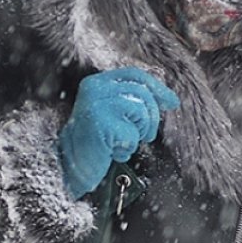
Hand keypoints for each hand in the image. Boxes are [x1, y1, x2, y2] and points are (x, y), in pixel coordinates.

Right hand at [58, 67, 179, 199]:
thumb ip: (131, 100)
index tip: (172, 102)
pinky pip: (132, 135)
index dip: (156, 87)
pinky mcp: (101, 124)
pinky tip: (112, 151)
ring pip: (141, 111)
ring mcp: (96, 104)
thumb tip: (166, 97)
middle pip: (142, 92)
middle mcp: (93, 88)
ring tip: (122, 142)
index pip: (134, 75)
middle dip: (151, 117)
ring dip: (138, 133)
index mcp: (95, 83)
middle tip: (145, 135)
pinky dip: (127, 148)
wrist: (70, 167)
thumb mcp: (112, 114)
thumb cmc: (93, 143)